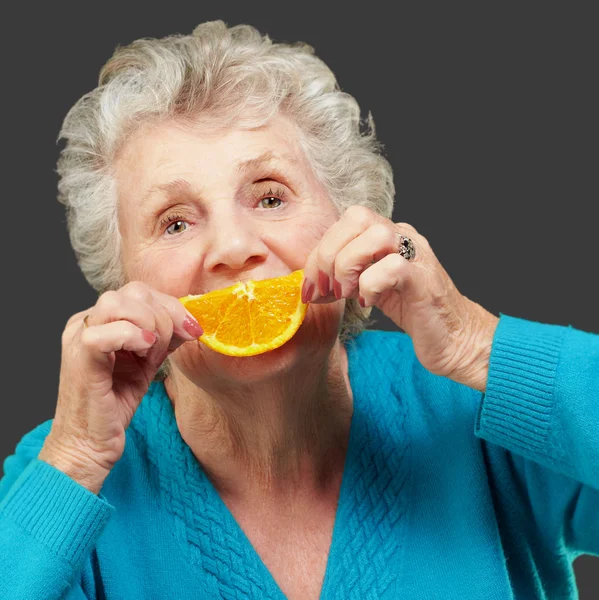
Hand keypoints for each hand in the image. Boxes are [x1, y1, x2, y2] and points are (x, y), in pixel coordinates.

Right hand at [38, 282, 202, 492]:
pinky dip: (133, 337)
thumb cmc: (115, 405)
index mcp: (101, 319)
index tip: (194, 329)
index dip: (173, 306)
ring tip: (152, 354)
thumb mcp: (147, 362)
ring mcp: (78, 337)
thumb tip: (189, 320)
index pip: (141, 292)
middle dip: (166, 314)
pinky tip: (145, 353)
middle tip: (175, 344)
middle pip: (133, 291)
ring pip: (118, 303)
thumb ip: (162, 337)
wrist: (89, 444)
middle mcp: (86, 322)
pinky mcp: (79, 358)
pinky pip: (106, 332)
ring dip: (150, 326)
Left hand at [301, 206, 498, 388]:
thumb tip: (308, 283)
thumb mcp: (369, 287)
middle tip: (326, 289)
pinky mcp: (424, 280)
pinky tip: (369, 302)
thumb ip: (344, 277)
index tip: (310, 287)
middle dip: (329, 254)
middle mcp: (403, 237)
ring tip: (348, 293)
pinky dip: (370, 285)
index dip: (319, 252)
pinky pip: (392, 267)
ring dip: (349, 266)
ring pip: (375, 234)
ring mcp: (417, 255)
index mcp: (388, 235)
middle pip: (357, 217)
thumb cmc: (413, 312)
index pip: (344, 222)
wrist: (455, 338)